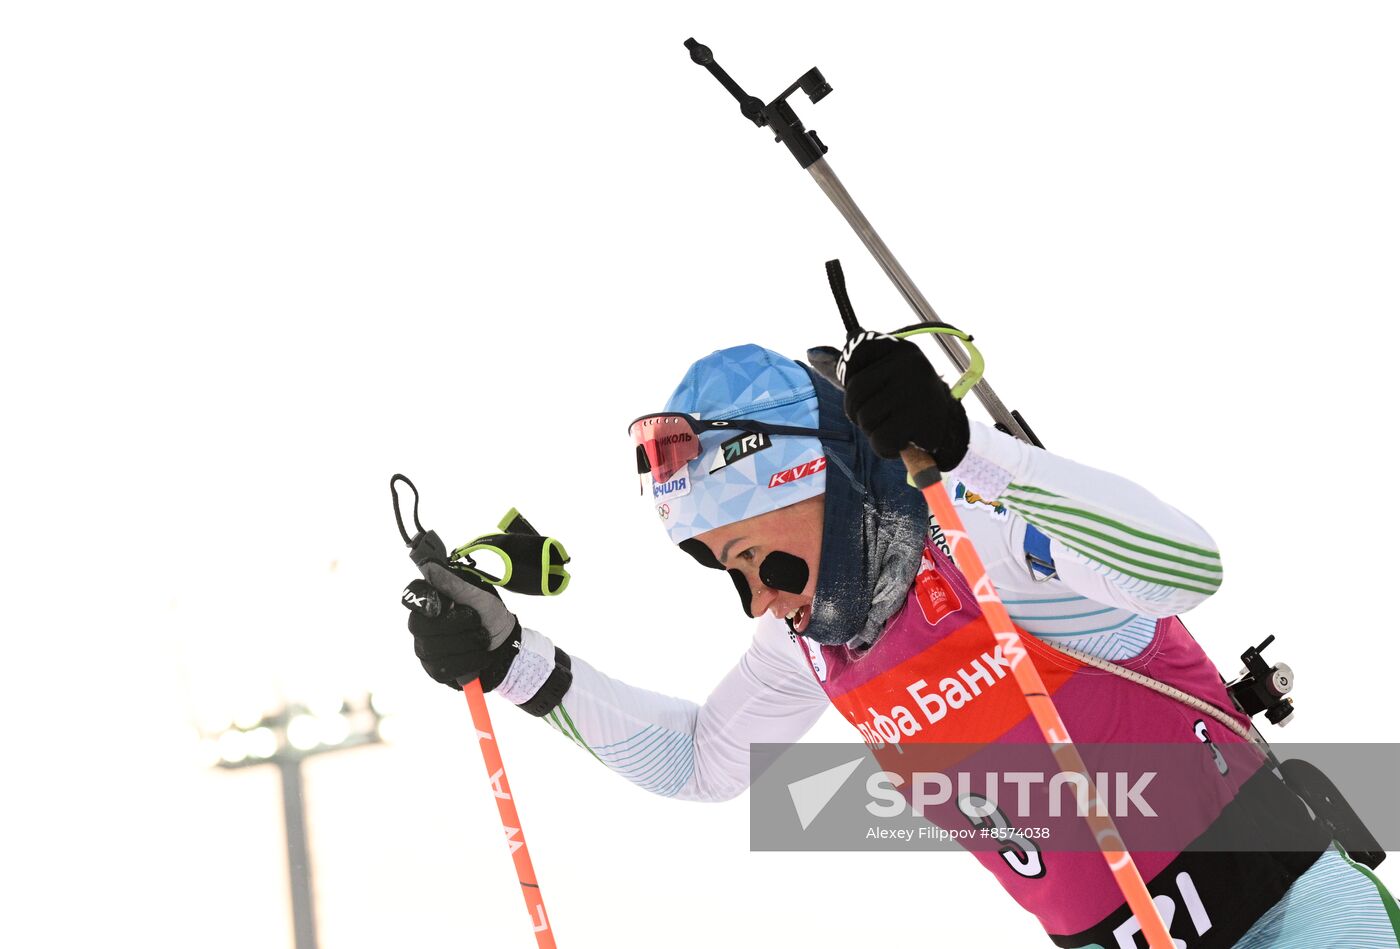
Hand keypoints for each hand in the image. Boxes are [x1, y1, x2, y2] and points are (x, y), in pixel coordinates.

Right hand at [401, 576, 519, 690]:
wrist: (507, 647)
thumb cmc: (490, 616)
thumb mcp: (477, 596)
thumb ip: (452, 583)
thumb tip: (428, 566)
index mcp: (431, 603)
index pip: (413, 598)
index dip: (427, 601)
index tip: (447, 604)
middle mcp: (422, 626)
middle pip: (421, 626)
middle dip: (456, 625)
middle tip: (476, 622)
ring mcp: (426, 650)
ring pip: (433, 649)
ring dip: (467, 643)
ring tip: (482, 640)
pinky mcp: (435, 671)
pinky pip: (443, 668)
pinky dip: (468, 661)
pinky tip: (479, 657)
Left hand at [838, 332, 969, 468]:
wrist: (950, 426)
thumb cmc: (908, 401)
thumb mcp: (889, 374)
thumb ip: (859, 365)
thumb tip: (812, 353)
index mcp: (900, 350)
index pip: (855, 375)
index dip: (854, 398)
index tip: (866, 404)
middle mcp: (910, 365)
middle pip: (856, 399)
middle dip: (862, 418)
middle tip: (881, 421)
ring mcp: (917, 392)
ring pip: (867, 421)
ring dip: (875, 434)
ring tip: (894, 429)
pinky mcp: (922, 421)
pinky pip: (882, 441)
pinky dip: (886, 449)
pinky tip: (902, 442)